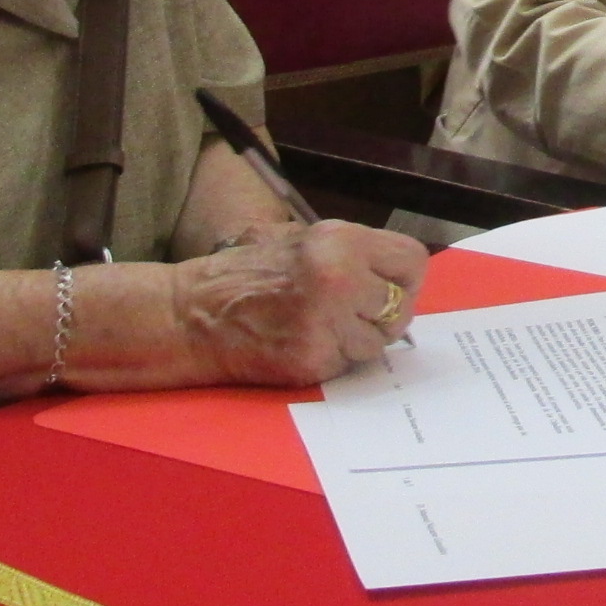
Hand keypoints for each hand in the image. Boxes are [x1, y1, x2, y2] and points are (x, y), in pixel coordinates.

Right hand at [157, 220, 430, 386]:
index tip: (386, 290)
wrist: (194, 313)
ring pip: (378, 342)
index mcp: (340, 240)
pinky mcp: (313, 356)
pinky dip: (331, 360)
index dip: (402, 280)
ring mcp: (326, 319)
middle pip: (401, 307)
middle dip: (380, 316)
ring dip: (355, 342)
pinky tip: (302, 344)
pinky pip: (348, 365)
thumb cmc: (249, 277)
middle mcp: (338, 275)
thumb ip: (354, 257)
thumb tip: (400, 281)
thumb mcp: (303, 243)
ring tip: (318, 328)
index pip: (412, 261)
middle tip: (349, 316)